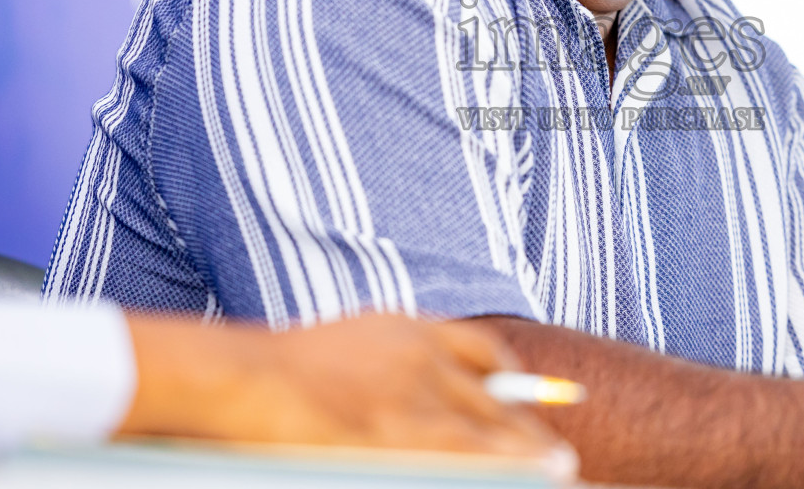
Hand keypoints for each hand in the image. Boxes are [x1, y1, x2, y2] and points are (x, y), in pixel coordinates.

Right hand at [118, 312, 571, 471]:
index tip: (535, 396)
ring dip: (530, 453)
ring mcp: (417, 395)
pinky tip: (538, 473)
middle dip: (528, 428)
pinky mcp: (405, 433)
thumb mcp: (343, 347)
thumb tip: (394, 387)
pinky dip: (510, 464)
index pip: (481, 352)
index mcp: (407, 330)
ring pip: (493, 428)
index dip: (512, 379)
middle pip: (496, 396)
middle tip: (558, 455)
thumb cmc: (275, 370)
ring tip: (560, 471)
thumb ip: (381, 361)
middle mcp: (424, 356)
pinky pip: (472, 453)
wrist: (243, 374)